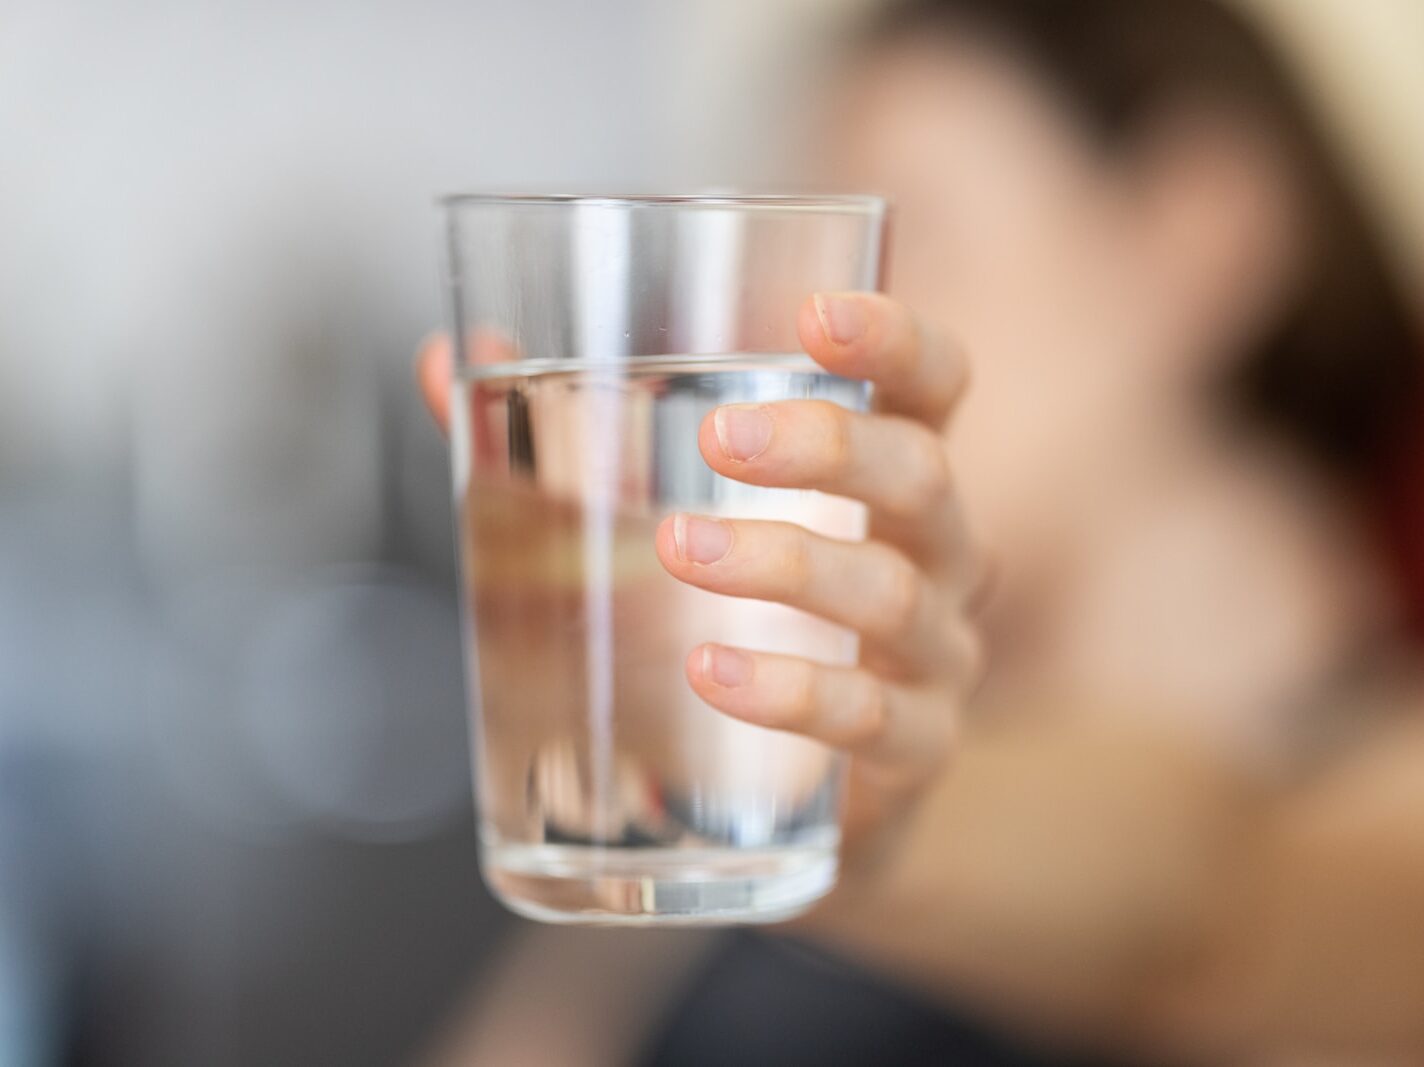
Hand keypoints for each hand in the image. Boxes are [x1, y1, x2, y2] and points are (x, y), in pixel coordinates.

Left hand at [416, 293, 986, 862]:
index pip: (934, 384)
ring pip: (890, 592)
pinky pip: (871, 716)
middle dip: (827, 446)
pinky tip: (712, 672)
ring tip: (679, 549)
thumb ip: (560, 441)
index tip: (815, 314)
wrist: (788, 798)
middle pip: (921, 475)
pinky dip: (790, 690)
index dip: (896, 339)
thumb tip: (448, 359)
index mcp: (886, 476)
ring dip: (784, 563)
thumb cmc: (732, 622)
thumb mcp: (658, 521)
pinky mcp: (914, 749)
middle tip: (720, 440)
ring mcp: (934, 655)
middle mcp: (934, 553)